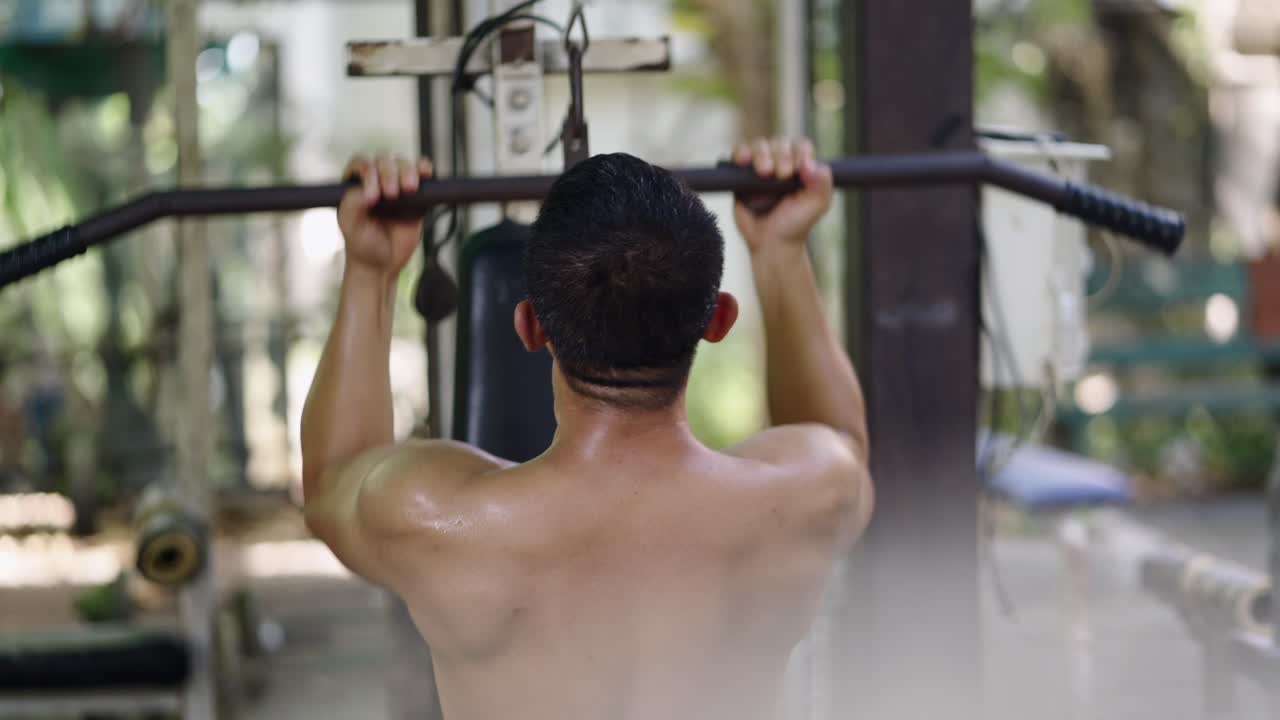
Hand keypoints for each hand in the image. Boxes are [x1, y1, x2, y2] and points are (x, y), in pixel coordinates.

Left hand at [338, 154, 433, 276]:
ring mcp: (397, 185)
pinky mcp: (416, 193)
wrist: (383, 264)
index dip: (368, 172)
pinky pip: (422, 172)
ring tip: (409, 189)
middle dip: (389, 173)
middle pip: (384, 161)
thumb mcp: (351, 226)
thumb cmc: (363, 245)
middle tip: (392, 194)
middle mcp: (375, 180)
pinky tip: (426, 175)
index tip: (374, 195)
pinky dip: (425, 169)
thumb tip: (366, 190)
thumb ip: (352, 205)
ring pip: (403, 163)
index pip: (361, 164)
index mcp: (355, 185)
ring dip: (408, 170)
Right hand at [732, 138, 833, 256]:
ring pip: (759, 145)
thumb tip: (811, 165)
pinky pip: (739, 155)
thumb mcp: (817, 205)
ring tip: (765, 172)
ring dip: (762, 154)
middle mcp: (780, 165)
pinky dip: (741, 153)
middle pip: (779, 143)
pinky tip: (744, 161)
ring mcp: (759, 169)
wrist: (770, 245)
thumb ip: (823, 184)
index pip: (801, 146)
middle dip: (782, 155)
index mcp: (801, 169)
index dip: (801, 152)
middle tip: (782, 175)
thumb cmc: (795, 226)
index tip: (801, 169)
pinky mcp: (740, 176)